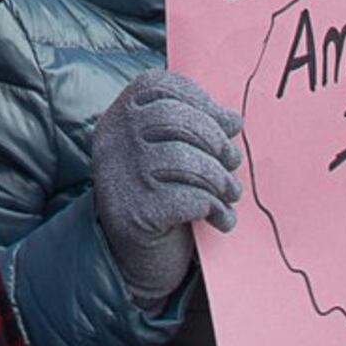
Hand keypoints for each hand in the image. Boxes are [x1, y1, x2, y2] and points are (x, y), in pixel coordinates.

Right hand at [89, 67, 242, 307]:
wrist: (134, 259)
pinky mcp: (136, 213)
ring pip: (184, 159)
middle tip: (234, 161)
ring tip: (231, 194)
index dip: (200, 99)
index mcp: (118, 118)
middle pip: (172, 117)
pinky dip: (215, 209)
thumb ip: (193, 129)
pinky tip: (220, 219)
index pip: (157, 86)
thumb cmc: (159, 197)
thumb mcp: (169, 153)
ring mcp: (120, 177)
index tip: (226, 123)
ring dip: (220, 179)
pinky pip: (190, 198)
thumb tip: (233, 119)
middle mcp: (112, 142)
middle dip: (214, 138)